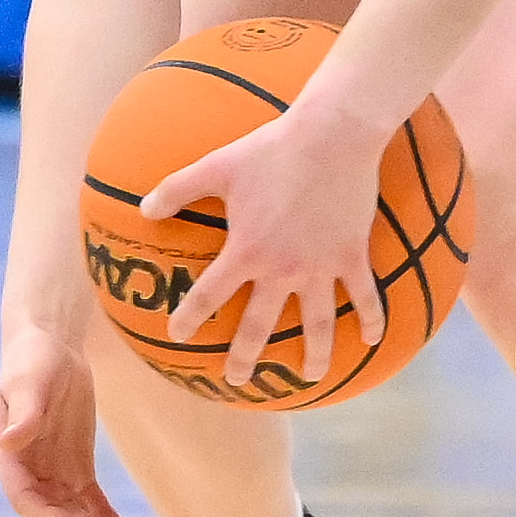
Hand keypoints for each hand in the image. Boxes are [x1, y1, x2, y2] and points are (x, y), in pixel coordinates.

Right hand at [0, 329, 141, 516]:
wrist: (51, 346)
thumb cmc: (32, 360)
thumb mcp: (28, 384)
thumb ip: (23, 415)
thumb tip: (9, 443)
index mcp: (8, 456)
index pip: (24, 497)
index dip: (47, 515)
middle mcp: (29, 473)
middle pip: (53, 512)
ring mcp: (54, 474)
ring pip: (76, 514)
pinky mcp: (77, 470)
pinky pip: (94, 504)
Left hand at [143, 93, 384, 395]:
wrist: (331, 136)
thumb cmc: (270, 149)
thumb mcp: (215, 165)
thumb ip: (177, 189)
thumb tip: (143, 210)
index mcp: (245, 250)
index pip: (208, 295)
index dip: (189, 317)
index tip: (178, 335)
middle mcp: (282, 268)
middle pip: (259, 325)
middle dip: (246, 357)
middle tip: (238, 380)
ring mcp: (321, 266)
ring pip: (318, 324)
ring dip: (315, 355)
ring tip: (310, 377)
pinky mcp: (352, 256)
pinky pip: (364, 297)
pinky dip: (370, 320)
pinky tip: (372, 342)